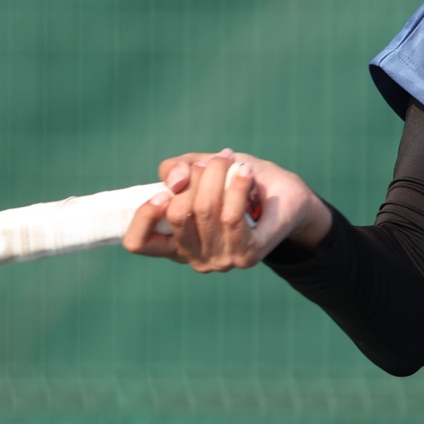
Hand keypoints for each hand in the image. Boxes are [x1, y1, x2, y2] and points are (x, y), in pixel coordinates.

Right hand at [123, 149, 332, 271]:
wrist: (286, 196)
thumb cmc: (237, 182)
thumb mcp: (199, 169)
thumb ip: (176, 170)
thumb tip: (174, 182)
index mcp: (176, 243)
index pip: (137, 242)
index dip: (144, 213)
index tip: (164, 190)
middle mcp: (195, 258)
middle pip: (177, 213)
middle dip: (194, 175)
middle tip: (215, 162)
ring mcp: (221, 261)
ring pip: (204, 210)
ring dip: (218, 174)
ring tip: (231, 162)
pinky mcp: (248, 256)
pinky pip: (230, 217)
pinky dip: (236, 186)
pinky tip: (245, 172)